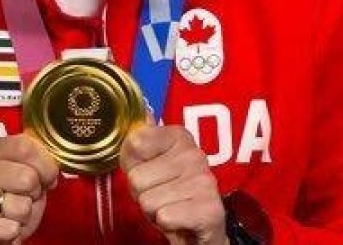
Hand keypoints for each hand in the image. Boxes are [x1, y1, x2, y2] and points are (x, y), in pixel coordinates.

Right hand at [0, 133, 58, 244]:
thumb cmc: (11, 200)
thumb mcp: (24, 173)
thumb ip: (36, 162)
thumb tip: (51, 171)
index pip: (24, 146)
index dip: (45, 164)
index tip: (49, 177)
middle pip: (27, 177)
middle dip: (36, 194)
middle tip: (26, 198)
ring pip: (22, 207)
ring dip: (25, 216)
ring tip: (12, 215)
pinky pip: (11, 229)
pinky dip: (14, 234)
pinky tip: (3, 228)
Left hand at [121, 124, 226, 244]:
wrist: (199, 228)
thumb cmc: (169, 193)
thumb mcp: (147, 164)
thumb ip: (139, 141)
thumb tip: (142, 115)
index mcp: (179, 136)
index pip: (135, 143)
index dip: (132, 164)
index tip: (146, 169)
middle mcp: (194, 153)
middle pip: (137, 177)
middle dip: (141, 192)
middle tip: (159, 194)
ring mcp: (204, 180)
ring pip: (148, 200)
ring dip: (153, 210)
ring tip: (169, 207)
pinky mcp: (210, 209)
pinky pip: (165, 217)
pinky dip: (166, 224)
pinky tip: (178, 220)